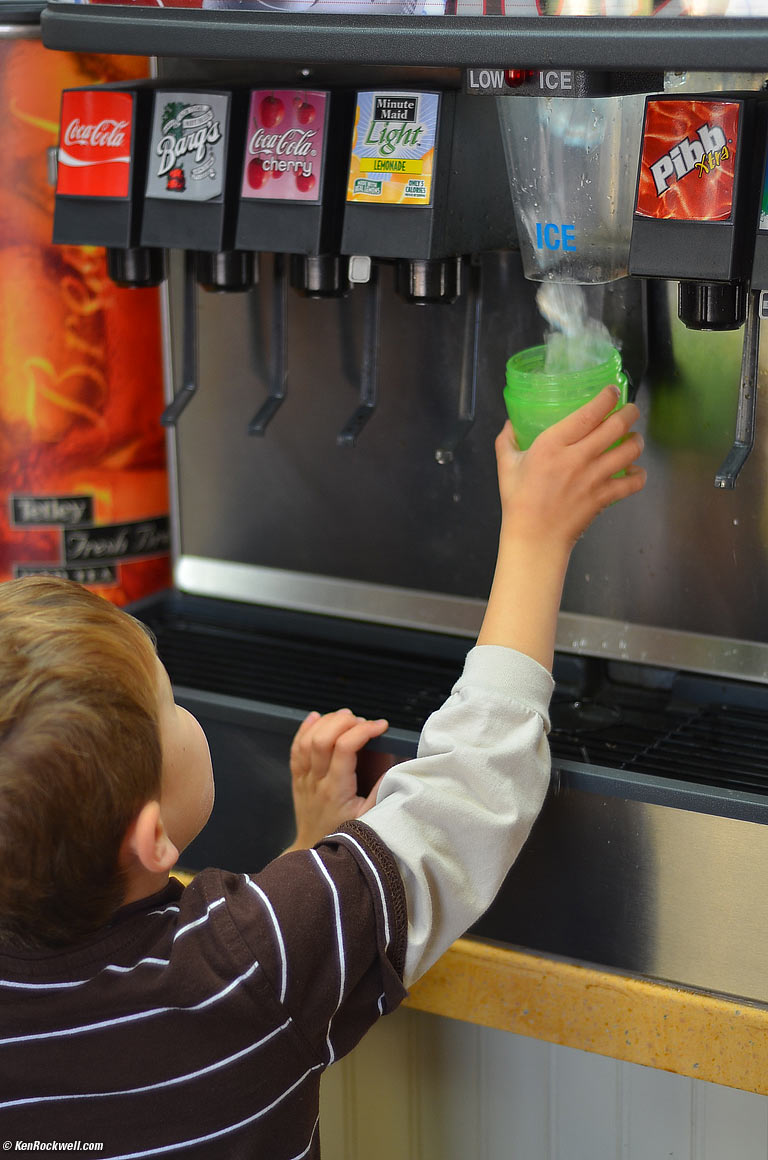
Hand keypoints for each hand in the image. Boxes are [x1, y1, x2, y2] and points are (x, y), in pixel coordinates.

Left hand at [284, 708, 389, 851]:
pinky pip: (296, 748)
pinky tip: (316, 718)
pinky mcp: (297, 778)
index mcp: (336, 790)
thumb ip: (381, 790)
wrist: (313, 850)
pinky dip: (305, 729)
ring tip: (346, 717)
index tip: (381, 726)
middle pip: (322, 738)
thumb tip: (396, 766)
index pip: (344, 748)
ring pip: (307, 740)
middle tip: (363, 721)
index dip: (363, 730)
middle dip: (344, 721)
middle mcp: (317, 781)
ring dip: (326, 722)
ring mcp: (304, 779)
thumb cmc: (342, 834)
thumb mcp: (369, 818)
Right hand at [497, 386, 645, 551]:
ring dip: (636, 440)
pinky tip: (633, 471)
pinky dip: (639, 474)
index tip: (612, 391)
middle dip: (630, 413)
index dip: (606, 398)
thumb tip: (511, 422)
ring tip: (632, 438)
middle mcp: (577, 458)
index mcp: (552, 445)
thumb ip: (507, 440)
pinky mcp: (604, 497)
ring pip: (630, 451)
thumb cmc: (519, 501)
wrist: (534, 538)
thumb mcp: (506, 465)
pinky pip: (633, 482)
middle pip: (617, 426)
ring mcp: (594, 478)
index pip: (588, 413)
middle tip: (630, 410)